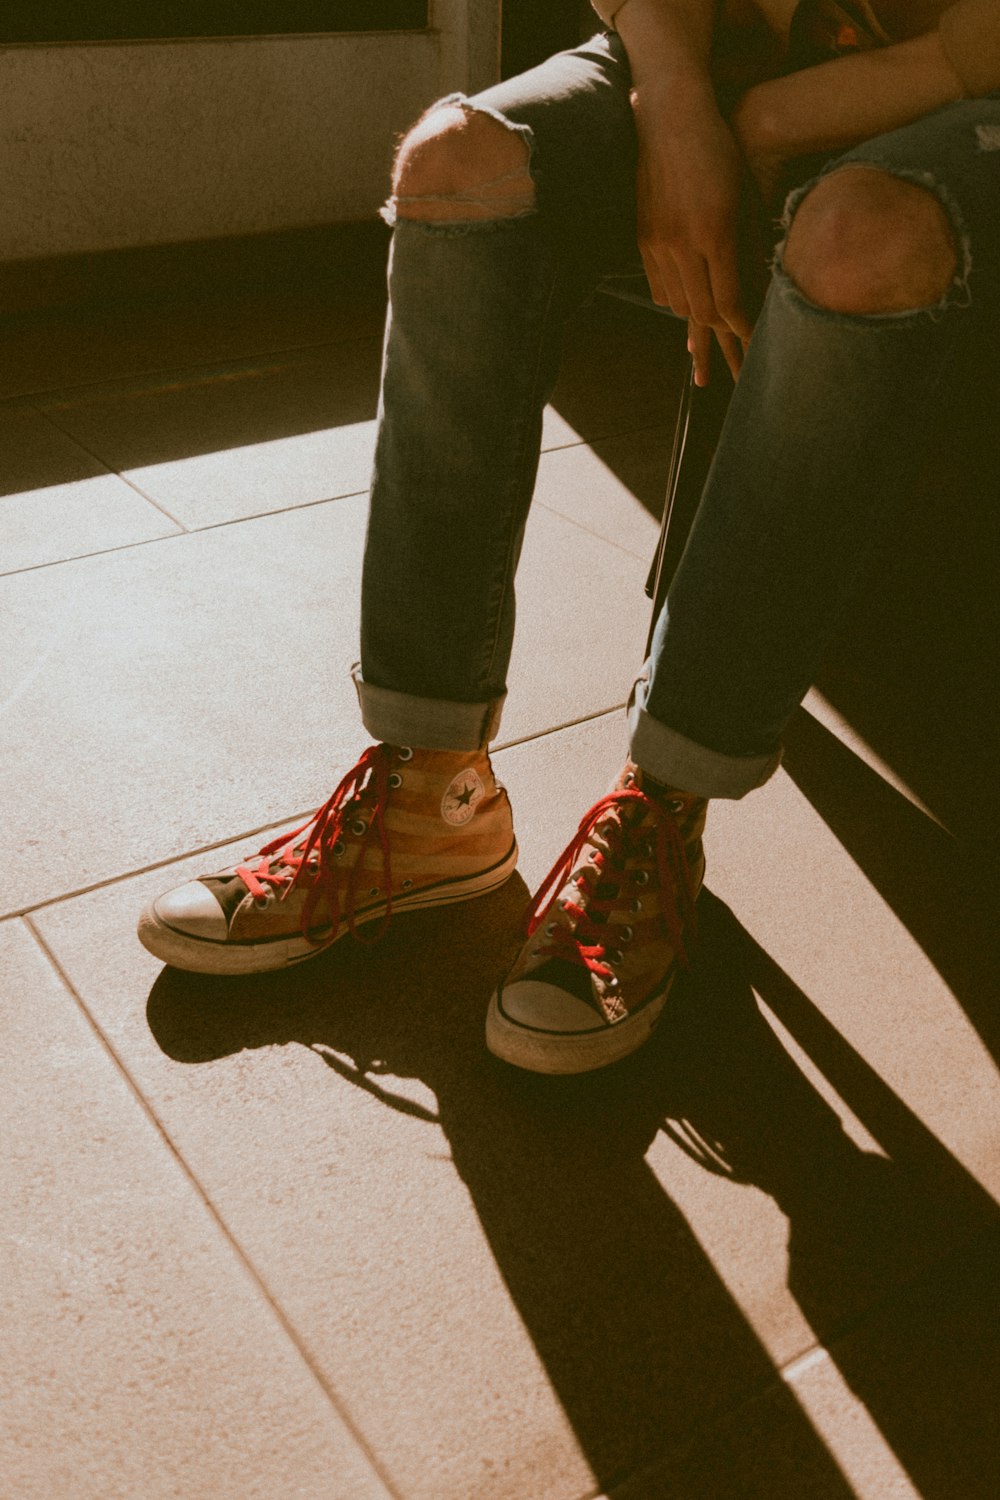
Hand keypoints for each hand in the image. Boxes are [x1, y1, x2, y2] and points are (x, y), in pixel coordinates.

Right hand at [631, 77, 753, 344]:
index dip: (743, 326)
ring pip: (679, 303)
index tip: (755, 344)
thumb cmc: (720, 150)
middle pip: (702, 310)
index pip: (730, 299)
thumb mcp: (745, 195)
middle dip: (722, 337)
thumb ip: (751, 245)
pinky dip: (675, 301)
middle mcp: (683, 242)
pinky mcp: (643, 238)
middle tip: (736, 356)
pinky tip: (686, 307)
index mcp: (715, 231)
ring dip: (697, 321)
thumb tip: (759, 289)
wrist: (671, 117)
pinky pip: (659, 286)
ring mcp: (658, 242)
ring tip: (709, 340)